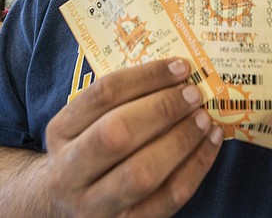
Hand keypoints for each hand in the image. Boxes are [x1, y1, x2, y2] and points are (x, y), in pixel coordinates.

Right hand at [44, 59, 222, 217]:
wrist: (70, 204)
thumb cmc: (90, 149)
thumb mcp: (87, 122)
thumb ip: (122, 100)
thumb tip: (178, 73)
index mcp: (60, 132)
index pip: (102, 95)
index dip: (146, 78)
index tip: (180, 67)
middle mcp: (69, 172)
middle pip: (116, 135)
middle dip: (162, 109)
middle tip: (193, 94)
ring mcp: (95, 205)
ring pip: (142, 173)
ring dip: (181, 140)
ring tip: (204, 118)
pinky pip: (169, 197)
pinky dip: (197, 166)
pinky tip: (211, 142)